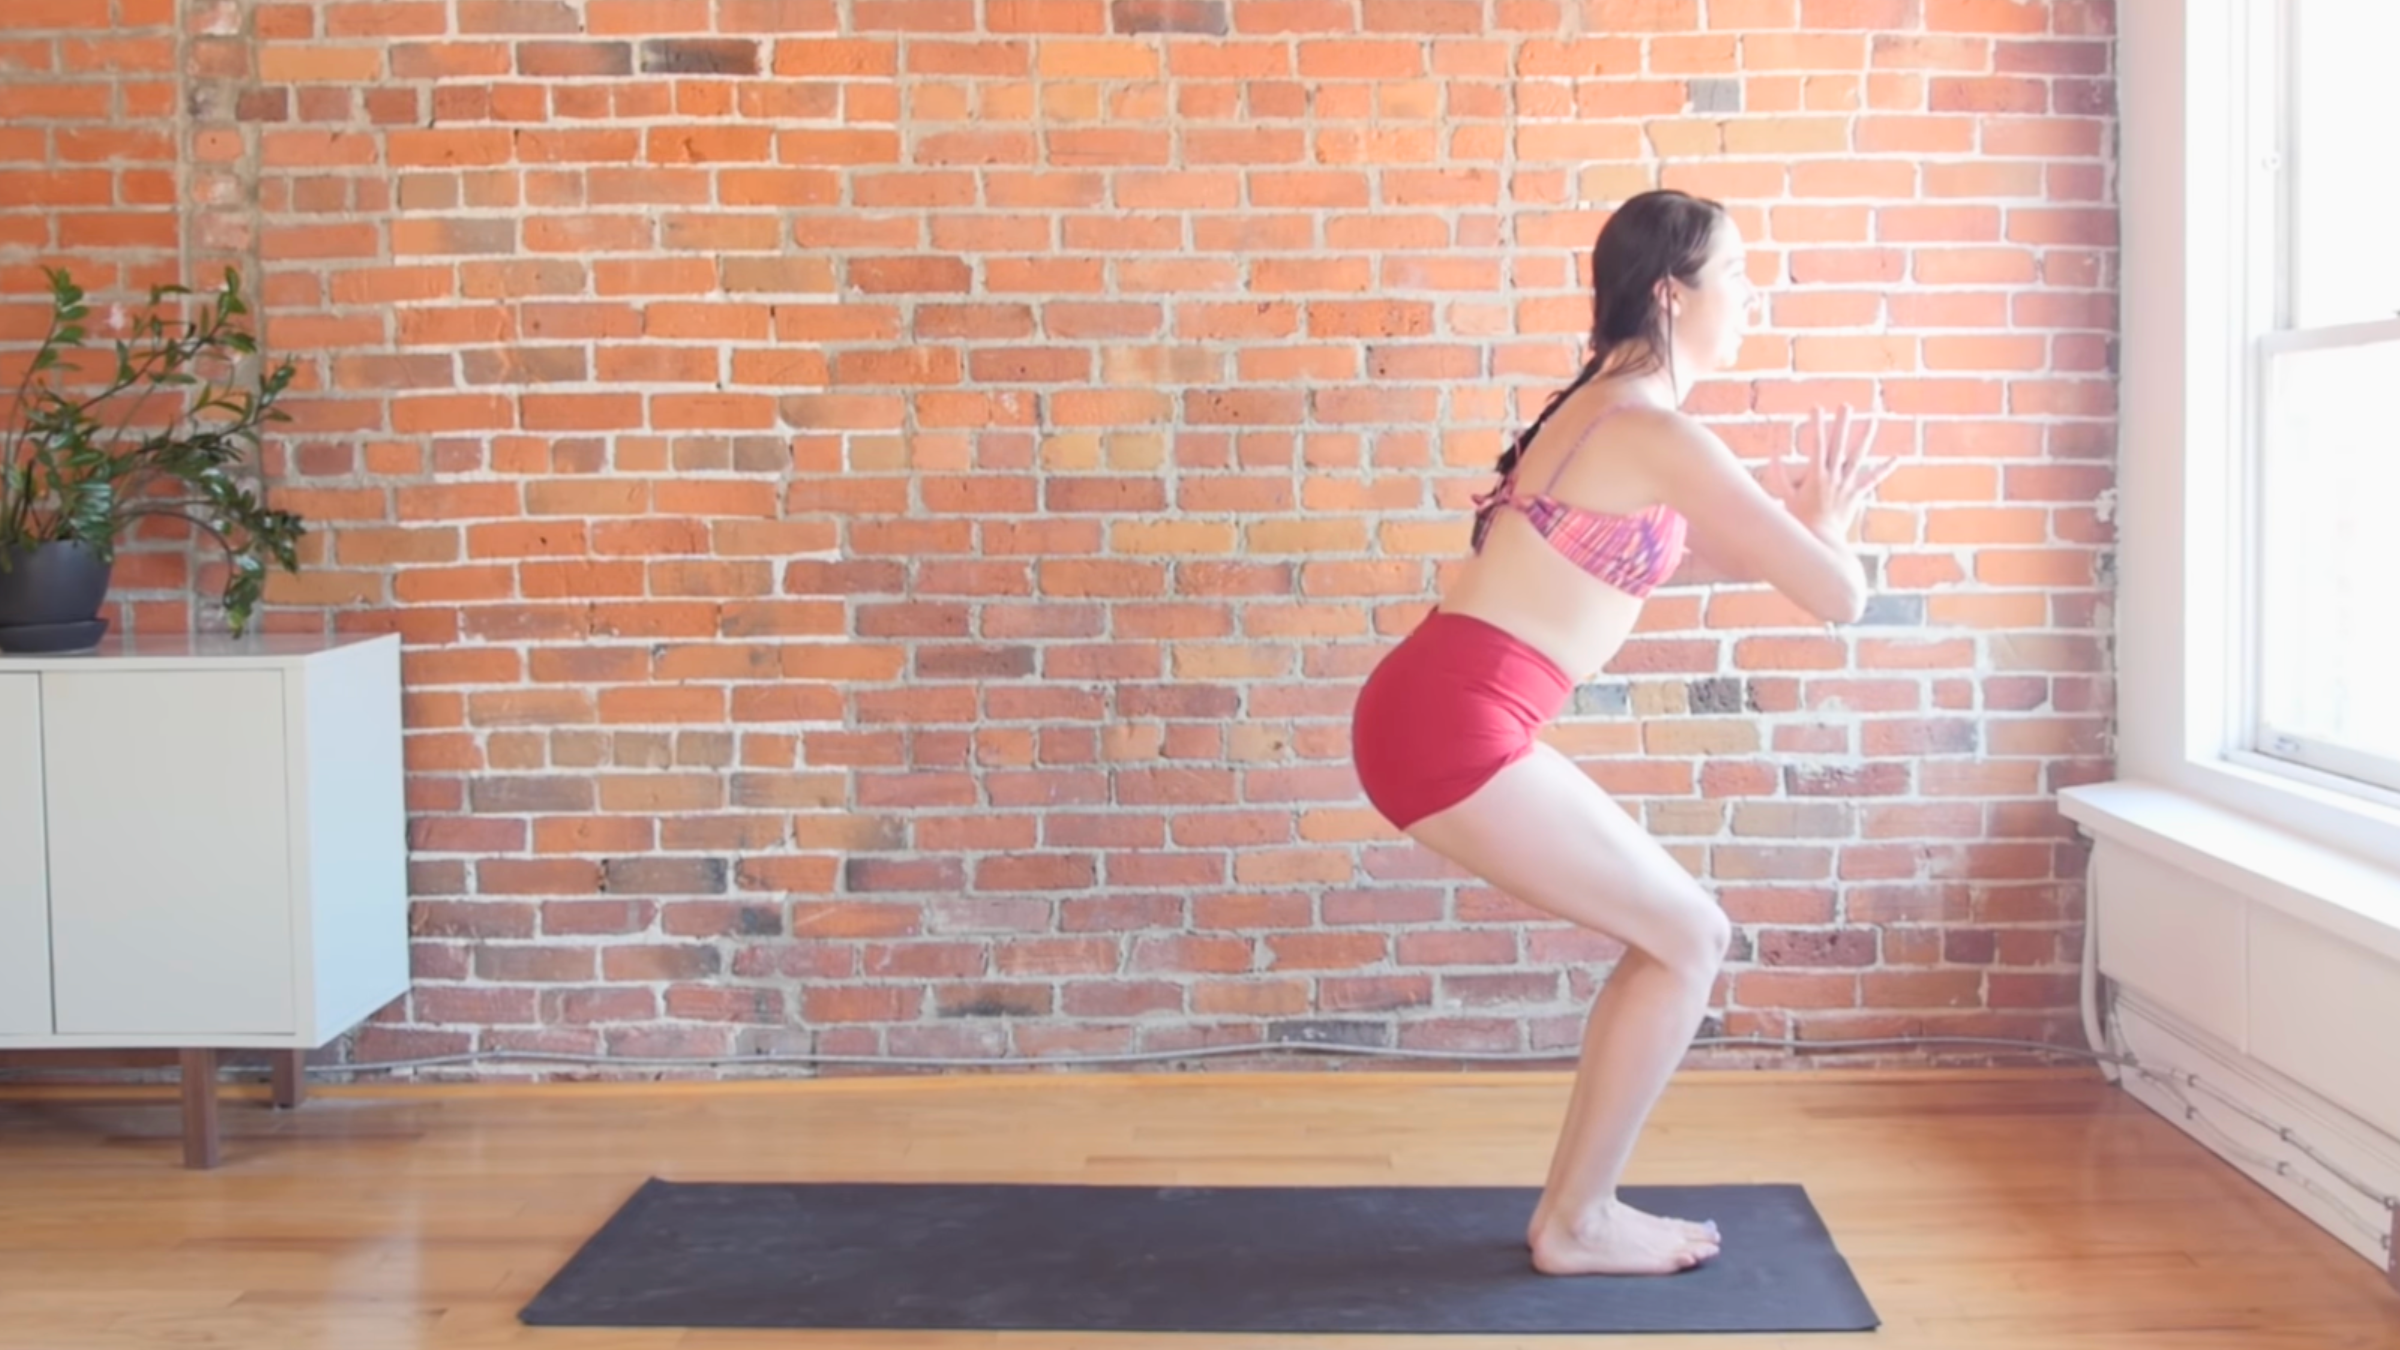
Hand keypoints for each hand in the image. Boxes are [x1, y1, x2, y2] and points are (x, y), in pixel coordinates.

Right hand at [1768, 405, 1897, 543]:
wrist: (1820, 540)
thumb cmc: (1799, 520)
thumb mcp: (1784, 496)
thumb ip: (1779, 475)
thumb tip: (1773, 455)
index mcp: (1816, 474)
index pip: (1817, 444)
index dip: (1817, 424)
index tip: (1816, 408)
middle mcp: (1834, 476)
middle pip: (1839, 444)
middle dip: (1842, 423)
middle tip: (1846, 406)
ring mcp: (1847, 484)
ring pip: (1857, 457)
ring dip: (1865, 437)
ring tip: (1872, 420)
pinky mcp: (1856, 494)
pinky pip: (1872, 480)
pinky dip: (1884, 469)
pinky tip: (1896, 459)